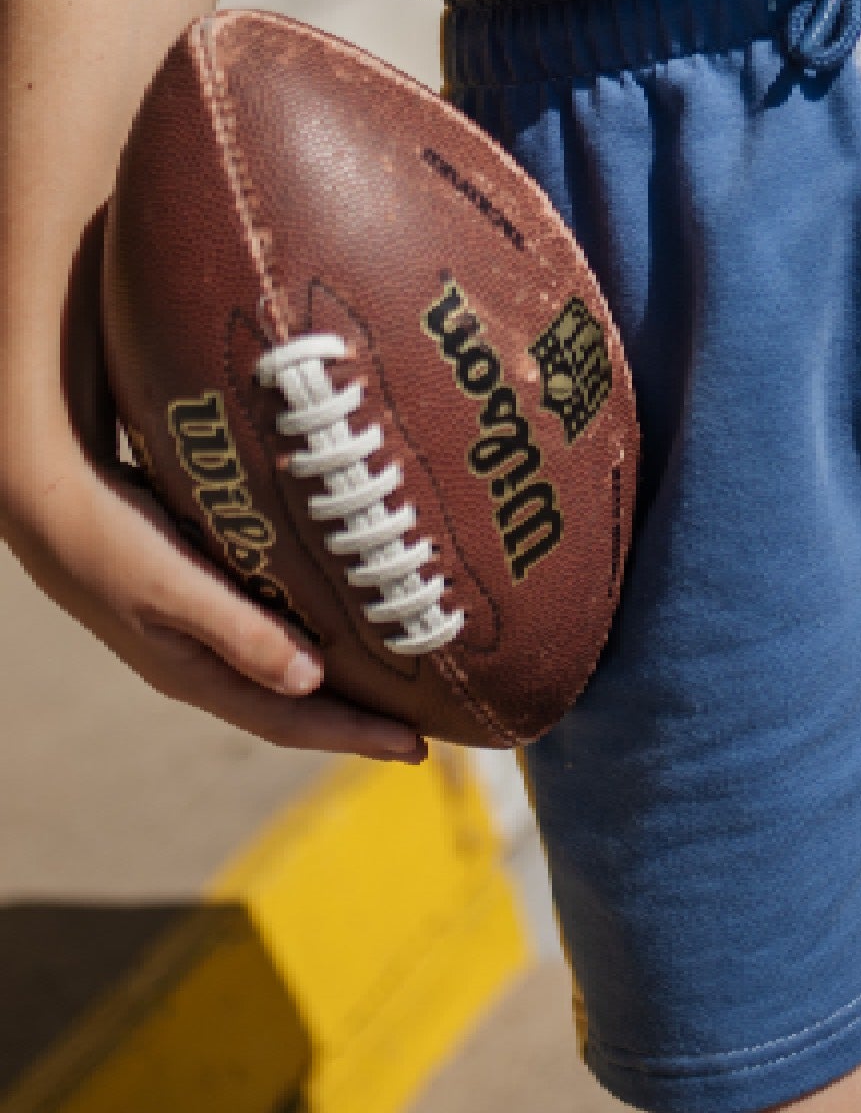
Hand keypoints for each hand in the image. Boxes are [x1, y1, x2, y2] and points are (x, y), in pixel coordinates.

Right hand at [0, 415, 426, 762]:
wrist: (49, 502)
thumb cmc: (110, 540)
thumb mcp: (175, 586)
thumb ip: (241, 631)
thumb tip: (312, 681)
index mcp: (197, 675)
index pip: (292, 721)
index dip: (356, 736)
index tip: (419, 748)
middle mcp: (202, 665)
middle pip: (293, 709)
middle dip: (355, 724)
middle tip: (420, 734)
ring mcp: (198, 637)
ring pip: (282, 675)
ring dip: (336, 688)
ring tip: (392, 689)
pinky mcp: (201, 601)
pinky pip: (270, 636)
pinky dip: (311, 644)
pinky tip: (338, 628)